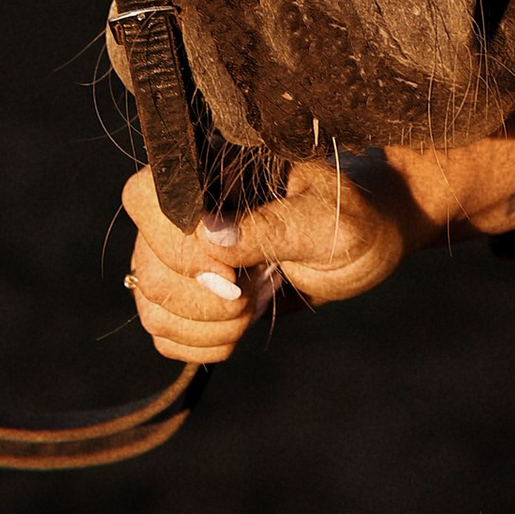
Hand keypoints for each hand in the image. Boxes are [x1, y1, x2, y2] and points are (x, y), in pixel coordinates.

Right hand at [123, 129, 514, 364]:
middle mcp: (185, 207)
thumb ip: (274, 226)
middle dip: (204, 300)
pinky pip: (161, 327)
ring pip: (150, 301)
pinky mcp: (189, 288)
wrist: (369, 236)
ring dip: (203, 325)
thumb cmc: (355, 217)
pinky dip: (197, 342)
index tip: (232, 274)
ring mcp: (180, 250)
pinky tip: (237, 330)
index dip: (178, 246)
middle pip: (148, 265)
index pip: (145, 197)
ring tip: (253, 308)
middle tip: (255, 296)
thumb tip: (210, 235)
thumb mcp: (328, 223)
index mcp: (212, 170)